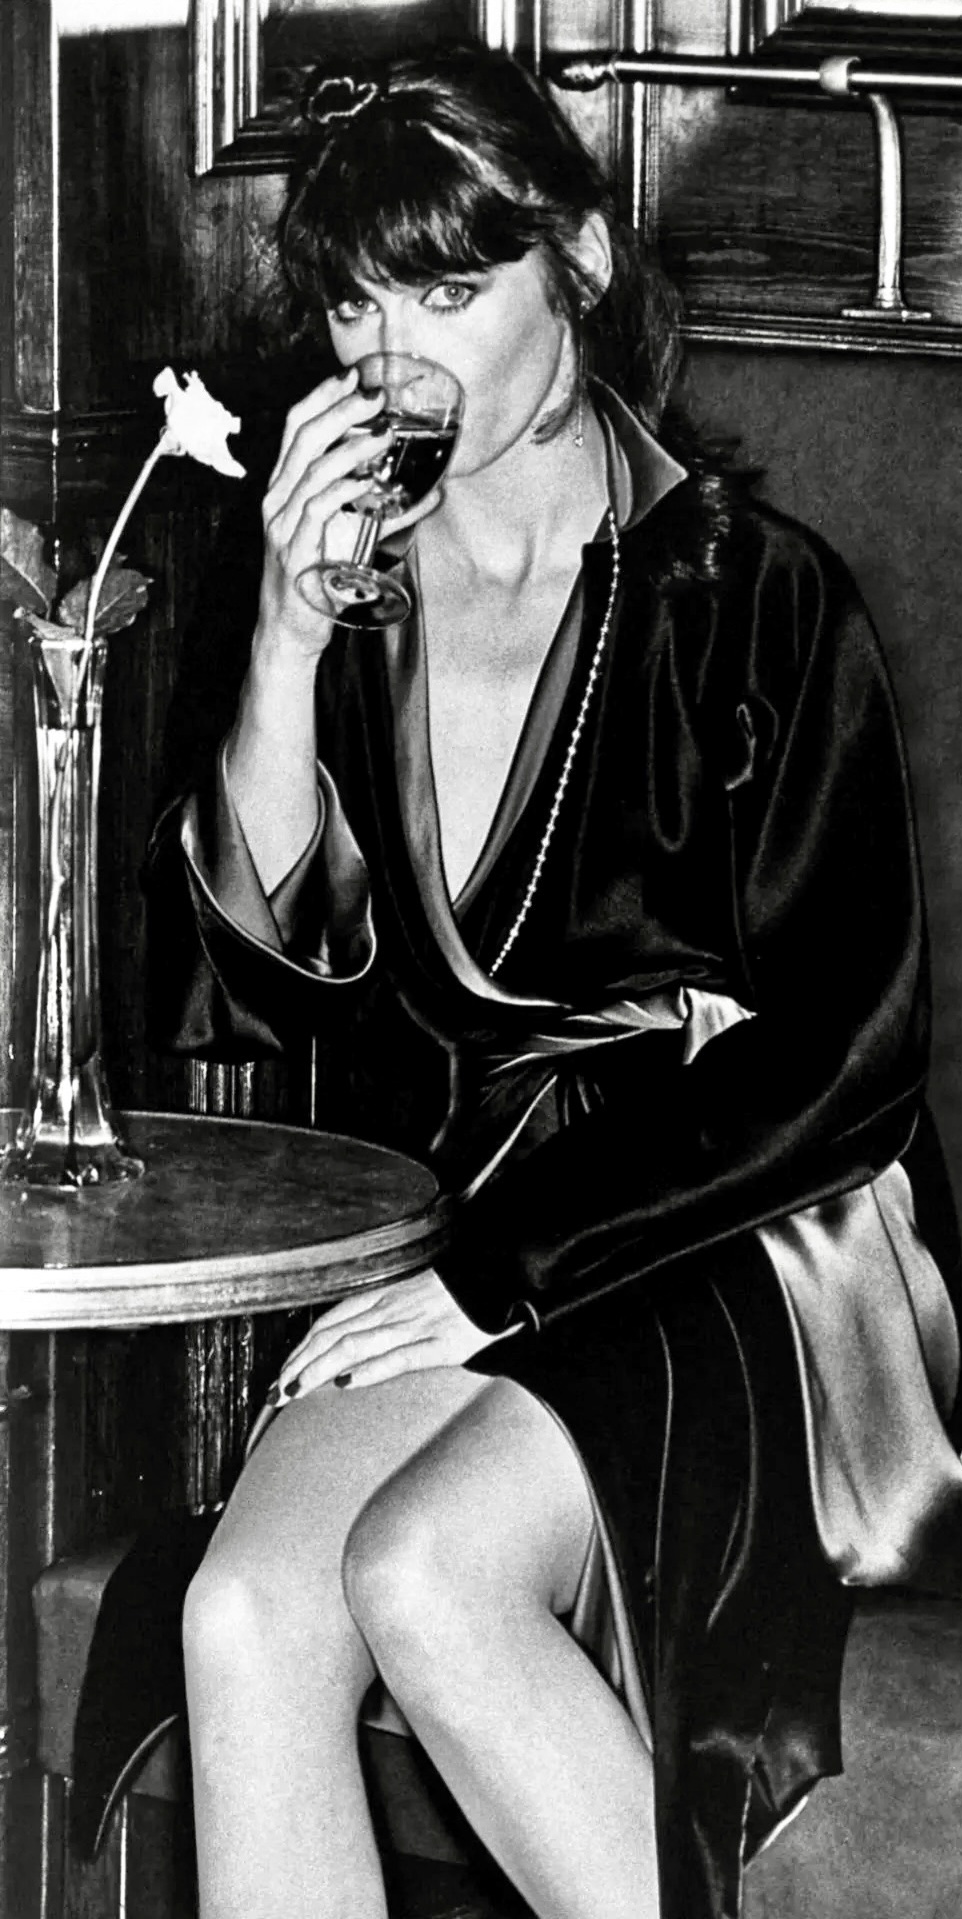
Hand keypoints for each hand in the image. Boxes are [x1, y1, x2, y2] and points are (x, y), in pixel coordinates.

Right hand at [255, 367, 440, 661]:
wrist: (291, 632)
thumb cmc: (319, 581)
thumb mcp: (347, 536)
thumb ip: (378, 510)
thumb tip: (429, 493)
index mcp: (284, 489)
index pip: (295, 428)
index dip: (321, 397)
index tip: (352, 376)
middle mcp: (277, 501)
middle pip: (303, 439)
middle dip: (340, 410)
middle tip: (375, 396)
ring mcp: (283, 526)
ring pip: (313, 470)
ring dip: (351, 448)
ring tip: (382, 435)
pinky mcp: (295, 552)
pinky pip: (318, 510)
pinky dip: (345, 492)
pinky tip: (368, 483)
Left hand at [275, 1269, 513, 1397]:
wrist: (498, 1277)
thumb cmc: (457, 1291)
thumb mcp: (412, 1297)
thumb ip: (382, 1317)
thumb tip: (351, 1354)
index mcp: (383, 1298)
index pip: (329, 1323)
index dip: (300, 1348)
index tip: (281, 1372)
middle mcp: (390, 1310)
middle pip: (331, 1336)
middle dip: (298, 1365)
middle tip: (276, 1392)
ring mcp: (413, 1327)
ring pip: (354, 1346)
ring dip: (318, 1370)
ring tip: (297, 1391)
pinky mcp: (439, 1345)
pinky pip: (398, 1357)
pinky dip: (369, 1371)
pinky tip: (348, 1384)